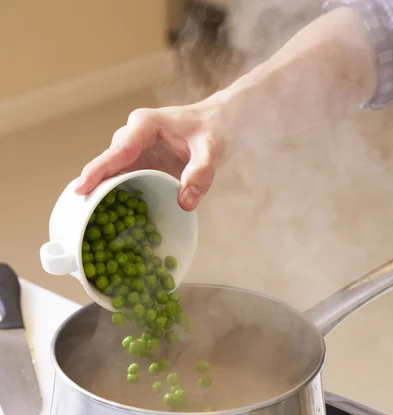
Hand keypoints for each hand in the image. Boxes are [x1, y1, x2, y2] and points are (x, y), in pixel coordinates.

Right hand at [75, 100, 223, 210]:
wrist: (219, 124)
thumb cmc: (213, 130)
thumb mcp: (211, 151)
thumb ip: (200, 175)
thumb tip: (184, 203)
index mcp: (144, 126)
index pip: (117, 151)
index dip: (98, 170)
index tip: (81, 187)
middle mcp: (132, 137)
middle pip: (108, 165)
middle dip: (94, 187)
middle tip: (81, 213)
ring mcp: (134, 152)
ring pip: (113, 175)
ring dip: (104, 196)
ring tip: (90, 220)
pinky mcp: (140, 166)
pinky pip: (124, 182)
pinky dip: (119, 198)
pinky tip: (112, 219)